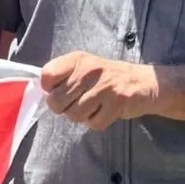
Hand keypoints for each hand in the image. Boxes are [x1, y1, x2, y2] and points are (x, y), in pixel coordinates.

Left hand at [41, 51, 157, 129]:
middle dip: (64, 108)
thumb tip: (40, 93)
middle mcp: (89, 70)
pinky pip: (94, 123)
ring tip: (93, 106)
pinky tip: (105, 111)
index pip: (46, 76)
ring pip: (73, 115)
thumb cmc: (105, 78)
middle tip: (78, 102)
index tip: (60, 90)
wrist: (144, 82)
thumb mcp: (82, 68)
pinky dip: (97, 122)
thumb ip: (61, 77)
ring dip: (82, 116)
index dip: (49, 89)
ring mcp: (104, 86)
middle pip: (55, 102)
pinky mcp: (118, 102)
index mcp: (76, 60)